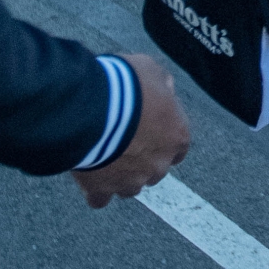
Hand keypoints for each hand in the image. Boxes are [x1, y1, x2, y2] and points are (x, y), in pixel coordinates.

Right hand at [71, 54, 189, 208]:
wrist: (93, 108)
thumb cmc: (127, 87)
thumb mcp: (152, 70)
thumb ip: (163, 84)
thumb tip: (165, 88)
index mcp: (177, 137)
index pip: (178, 146)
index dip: (162, 138)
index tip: (149, 131)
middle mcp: (159, 164)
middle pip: (155, 168)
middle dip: (142, 158)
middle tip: (122, 140)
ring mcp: (131, 181)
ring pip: (131, 186)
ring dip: (121, 174)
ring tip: (104, 156)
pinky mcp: (102, 190)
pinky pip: (101, 198)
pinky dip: (96, 190)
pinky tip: (89, 177)